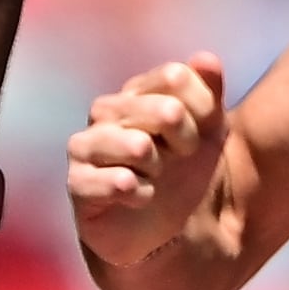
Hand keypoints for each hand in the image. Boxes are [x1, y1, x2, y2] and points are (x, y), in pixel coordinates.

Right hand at [66, 52, 227, 267]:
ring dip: (160, 167)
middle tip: (180, 157)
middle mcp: (106, 111)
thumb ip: (210, 91)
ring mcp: (87, 146)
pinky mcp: (78, 184)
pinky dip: (140, 194)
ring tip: (155, 176)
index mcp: (136, 91)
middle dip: (186, 140)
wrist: (160, 231)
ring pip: (138, 145)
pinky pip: (117, 182)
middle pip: (165, 109)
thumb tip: (205, 58)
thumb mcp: (208, 131)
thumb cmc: (181, 173)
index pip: (176, 76)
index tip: (200, 133)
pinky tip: (141, 197)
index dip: (201, 108)